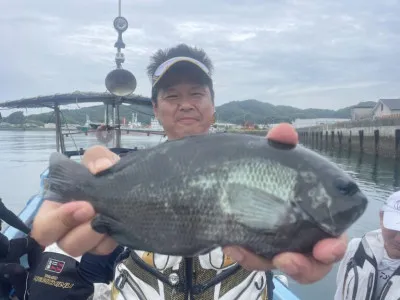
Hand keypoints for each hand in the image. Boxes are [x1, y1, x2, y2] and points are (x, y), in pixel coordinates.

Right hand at [31, 146, 120, 256]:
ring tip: (111, 220)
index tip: (83, 207)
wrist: (131, 182)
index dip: (58, 221)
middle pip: (64, 244)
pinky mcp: (103, 243)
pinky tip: (120, 224)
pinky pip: (103, 250)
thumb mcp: (99, 159)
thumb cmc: (104, 171)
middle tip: (97, 214)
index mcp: (57, 206)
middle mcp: (67, 226)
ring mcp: (86, 238)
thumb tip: (100, 167)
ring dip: (97, 236)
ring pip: (83, 250)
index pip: (43, 226)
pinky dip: (111, 239)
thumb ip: (96, 157)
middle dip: (81, 233)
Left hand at [222, 123, 347, 283]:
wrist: (233, 181)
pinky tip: (231, 244)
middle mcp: (298, 237)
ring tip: (246, 252)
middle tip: (287, 259)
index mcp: (313, 218)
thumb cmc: (265, 173)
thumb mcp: (272, 159)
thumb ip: (280, 147)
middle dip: (304, 267)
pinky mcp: (254, 249)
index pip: (332, 239)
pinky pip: (252, 259)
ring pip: (277, 266)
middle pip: (311, 264)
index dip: (333, 248)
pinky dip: (244, 255)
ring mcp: (276, 246)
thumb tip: (284, 131)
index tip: (325, 248)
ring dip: (264, 263)